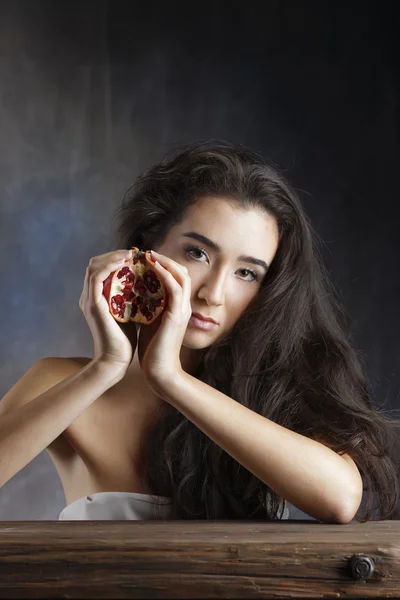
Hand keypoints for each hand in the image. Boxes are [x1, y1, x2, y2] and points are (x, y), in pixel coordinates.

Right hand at [79, 249, 137, 372]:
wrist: (116, 361)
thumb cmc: (125, 341)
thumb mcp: (129, 313)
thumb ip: (130, 298)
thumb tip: (145, 284)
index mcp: (96, 298)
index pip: (101, 269)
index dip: (115, 258)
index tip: (135, 257)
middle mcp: (89, 297)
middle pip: (95, 263)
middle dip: (114, 254)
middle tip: (134, 252)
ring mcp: (89, 300)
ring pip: (94, 266)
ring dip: (113, 256)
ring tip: (131, 254)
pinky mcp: (93, 305)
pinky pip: (96, 277)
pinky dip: (109, 266)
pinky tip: (125, 263)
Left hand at [138, 250, 191, 384]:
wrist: (159, 371)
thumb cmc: (152, 349)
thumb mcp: (149, 321)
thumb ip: (147, 306)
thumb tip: (133, 293)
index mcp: (177, 306)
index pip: (175, 277)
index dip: (163, 264)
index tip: (145, 258)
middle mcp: (183, 305)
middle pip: (181, 271)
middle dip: (164, 259)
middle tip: (146, 252)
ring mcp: (183, 310)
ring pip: (181, 275)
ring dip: (165, 262)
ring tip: (149, 255)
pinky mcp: (177, 316)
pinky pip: (175, 288)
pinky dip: (165, 274)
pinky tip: (153, 267)